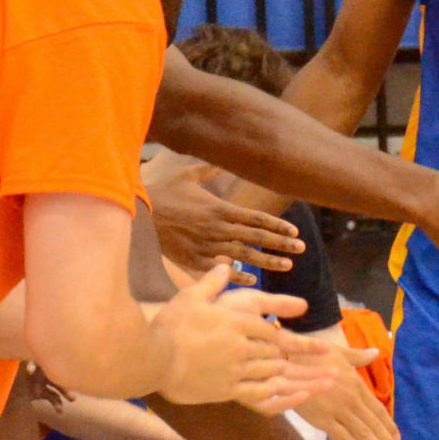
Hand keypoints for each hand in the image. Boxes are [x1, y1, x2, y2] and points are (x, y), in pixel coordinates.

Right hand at [145, 265, 303, 408]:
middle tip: (281, 355)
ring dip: (274, 369)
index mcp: (236, 322)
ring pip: (268, 370)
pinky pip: (258, 392)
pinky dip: (269, 390)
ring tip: (277, 370)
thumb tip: (225, 266)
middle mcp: (242, 346)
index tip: (273, 335)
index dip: (273, 332)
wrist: (154, 360)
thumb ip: (212, 282)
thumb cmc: (171, 326)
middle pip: (272, 349)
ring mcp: (236, 370)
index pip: (268, 327)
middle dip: (277, 351)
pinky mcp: (228, 390)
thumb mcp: (191, 296)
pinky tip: (272, 390)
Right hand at [148, 162, 304, 274]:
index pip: (256, 218)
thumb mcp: (187, 176)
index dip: (277, 226)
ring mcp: (206, 246)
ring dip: (266, 261)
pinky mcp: (193, 260)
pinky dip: (236, 275)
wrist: (137, 214)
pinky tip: (252, 280)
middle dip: (280, 244)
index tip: (295, 232)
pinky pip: (220, 269)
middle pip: (255, 237)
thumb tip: (222, 159)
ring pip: (243, 255)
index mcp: (220, 208)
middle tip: (301, 249)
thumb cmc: (162, 192)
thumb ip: (209, 169)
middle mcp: (217, 228)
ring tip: (287, 265)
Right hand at [290, 339, 401, 439]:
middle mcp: (352, 399)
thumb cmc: (311, 354)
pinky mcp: (322, 419)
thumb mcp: (339, 352)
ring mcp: (339, 410)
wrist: (287, 361)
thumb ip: (358, 357)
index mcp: (356, 384)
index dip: (389, 425)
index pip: (378, 409)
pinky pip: (342, 437)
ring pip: (363, 433)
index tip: (397, 437)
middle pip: (374, 424)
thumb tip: (376, 352)